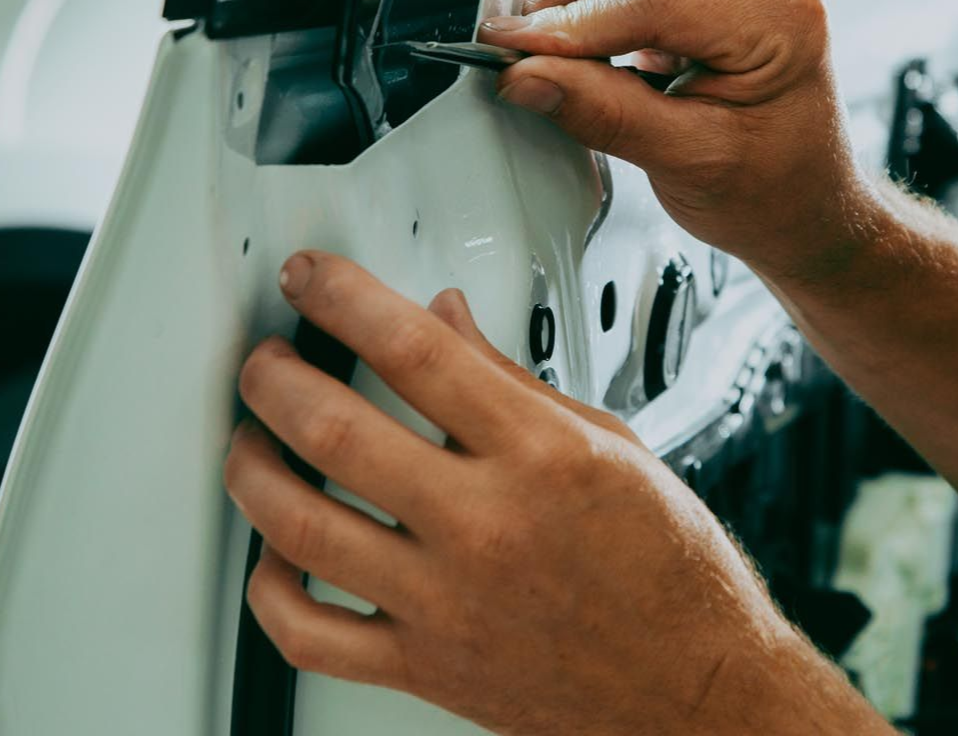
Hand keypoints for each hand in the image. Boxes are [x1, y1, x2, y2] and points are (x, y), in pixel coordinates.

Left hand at [225, 254, 880, 734]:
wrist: (695, 694)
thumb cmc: (668, 568)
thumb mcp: (609, 442)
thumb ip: (512, 378)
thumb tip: (447, 317)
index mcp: (539, 456)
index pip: (416, 351)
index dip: (345, 297)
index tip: (310, 276)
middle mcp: (486, 527)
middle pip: (338, 433)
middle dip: (275, 378)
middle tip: (264, 358)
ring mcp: (448, 603)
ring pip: (304, 530)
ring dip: (253, 470)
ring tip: (248, 438)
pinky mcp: (427, 668)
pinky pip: (313, 637)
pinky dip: (269, 590)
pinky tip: (271, 554)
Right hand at [478, 0, 869, 283]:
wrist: (808, 203)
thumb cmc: (773, 191)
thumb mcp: (688, 163)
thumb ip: (604, 114)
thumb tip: (527, 77)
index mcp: (778, 20)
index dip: (568, 26)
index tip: (511, 53)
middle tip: (517, 40)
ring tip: (545, 45)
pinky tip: (576, 40)